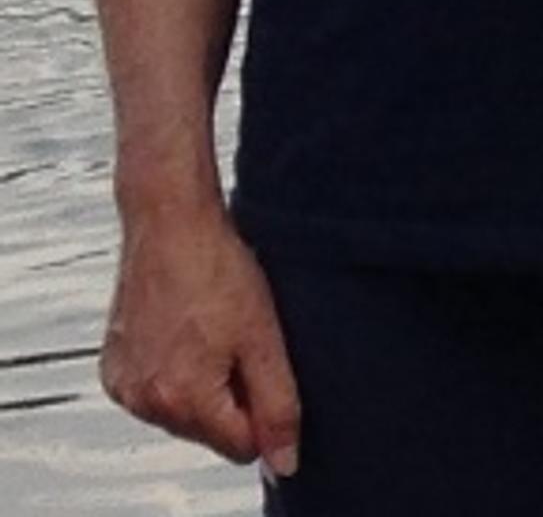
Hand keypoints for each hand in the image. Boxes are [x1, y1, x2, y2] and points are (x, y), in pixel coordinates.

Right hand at [101, 199, 299, 473]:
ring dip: (205, 386)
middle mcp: (144, 401)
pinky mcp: (114, 367)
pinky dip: (177, 373)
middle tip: (241, 343)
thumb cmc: (216, 271)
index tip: (267, 373)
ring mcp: (124, 385)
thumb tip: (284, 462)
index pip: (239, 447)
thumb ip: (277, 406)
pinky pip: (156, 392)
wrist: (170, 225)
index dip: (264, 414)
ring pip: (182, 414)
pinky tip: (190, 333)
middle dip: (233, 398)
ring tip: (213, 332)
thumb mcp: (265, 339)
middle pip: (209, 432)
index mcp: (183, 399)